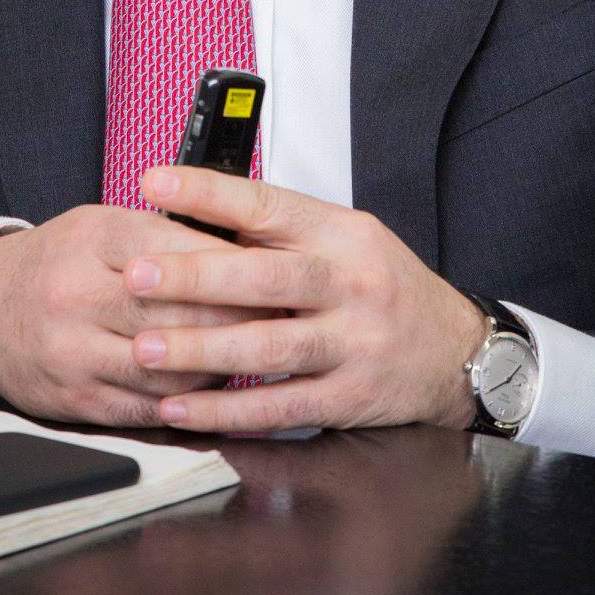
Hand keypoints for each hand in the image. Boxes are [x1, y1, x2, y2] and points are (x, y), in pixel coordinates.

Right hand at [0, 205, 261, 425]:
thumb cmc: (57, 261)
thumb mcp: (103, 224)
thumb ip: (165, 234)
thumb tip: (241, 250)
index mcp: (95, 238)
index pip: (179, 251)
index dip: (233, 265)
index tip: (272, 270)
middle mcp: (80, 294)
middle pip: (177, 311)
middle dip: (237, 315)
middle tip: (280, 315)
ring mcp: (76, 352)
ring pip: (168, 367)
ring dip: (219, 363)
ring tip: (255, 353)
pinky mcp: (77, 400)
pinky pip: (148, 408)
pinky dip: (189, 401)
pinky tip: (213, 389)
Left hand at [124, 168, 488, 433]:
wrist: (455, 350)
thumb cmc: (385, 287)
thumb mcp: (347, 239)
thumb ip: (282, 234)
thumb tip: (199, 216)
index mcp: (340, 233)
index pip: (267, 204)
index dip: (208, 192)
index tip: (156, 183)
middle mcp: (348, 283)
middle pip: (264, 277)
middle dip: (194, 277)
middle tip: (138, 276)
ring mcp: (352, 342)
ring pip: (268, 346)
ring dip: (201, 348)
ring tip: (146, 348)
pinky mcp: (348, 396)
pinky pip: (279, 406)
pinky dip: (227, 410)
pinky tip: (183, 407)